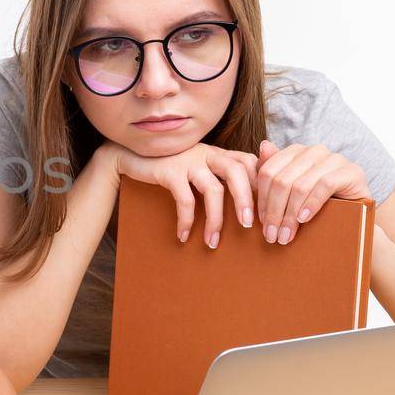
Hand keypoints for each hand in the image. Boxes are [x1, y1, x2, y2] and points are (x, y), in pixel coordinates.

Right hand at [108, 141, 258, 248]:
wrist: (130, 157)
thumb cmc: (169, 167)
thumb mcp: (197, 167)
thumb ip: (218, 176)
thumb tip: (244, 205)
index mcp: (218, 153)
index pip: (249, 162)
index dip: (260, 185)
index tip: (264, 211)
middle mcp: (207, 153)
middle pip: (238, 171)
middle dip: (246, 200)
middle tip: (249, 225)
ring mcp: (188, 160)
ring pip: (213, 189)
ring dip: (216, 218)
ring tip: (213, 241)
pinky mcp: (170, 170)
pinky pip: (185, 199)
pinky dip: (187, 220)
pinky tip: (184, 235)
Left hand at [255, 140, 371, 245]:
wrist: (356, 213)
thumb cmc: (320, 202)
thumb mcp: (292, 191)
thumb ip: (275, 172)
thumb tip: (263, 146)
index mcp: (295, 152)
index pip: (267, 172)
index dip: (261, 199)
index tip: (259, 223)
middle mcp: (313, 151)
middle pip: (281, 181)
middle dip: (274, 212)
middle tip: (272, 235)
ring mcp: (333, 159)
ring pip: (300, 186)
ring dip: (290, 215)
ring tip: (286, 235)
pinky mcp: (351, 171)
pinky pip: (325, 186)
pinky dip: (311, 204)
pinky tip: (304, 220)